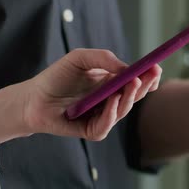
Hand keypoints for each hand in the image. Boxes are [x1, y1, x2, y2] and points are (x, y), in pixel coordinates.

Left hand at [0, 49, 161, 144]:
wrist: (32, 98)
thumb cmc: (56, 77)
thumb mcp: (80, 58)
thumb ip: (103, 58)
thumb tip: (127, 68)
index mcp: (111, 84)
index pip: (136, 82)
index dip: (148, 77)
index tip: (156, 68)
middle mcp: (110, 101)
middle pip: (134, 96)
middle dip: (145, 86)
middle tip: (149, 76)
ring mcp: (101, 116)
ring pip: (123, 111)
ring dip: (129, 98)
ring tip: (132, 84)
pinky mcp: (91, 130)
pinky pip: (106, 126)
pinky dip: (111, 113)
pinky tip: (111, 101)